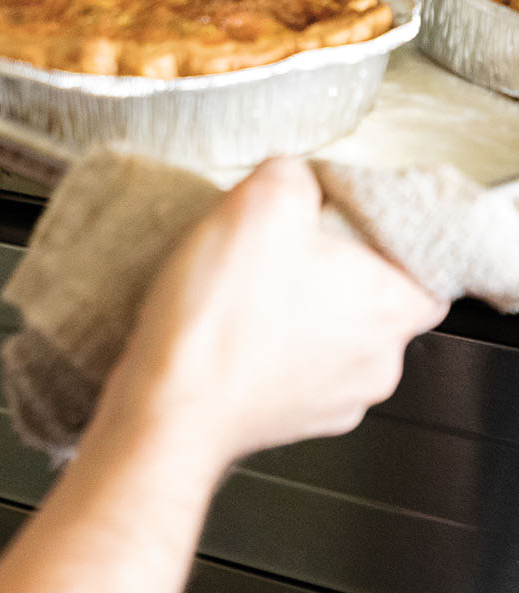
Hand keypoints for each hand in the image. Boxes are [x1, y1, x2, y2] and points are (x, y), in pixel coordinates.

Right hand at [99, 159, 444, 468]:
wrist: (168, 406)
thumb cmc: (220, 322)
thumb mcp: (260, 201)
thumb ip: (294, 173)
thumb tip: (294, 178)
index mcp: (390, 305)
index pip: (423, 260)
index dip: (378, 230)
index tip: (339, 219)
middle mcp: (377, 361)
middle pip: (373, 293)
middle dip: (329, 266)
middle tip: (279, 247)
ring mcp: (337, 398)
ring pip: (332, 333)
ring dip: (296, 308)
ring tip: (245, 288)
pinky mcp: (294, 419)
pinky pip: (295, 368)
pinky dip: (270, 346)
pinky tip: (232, 326)